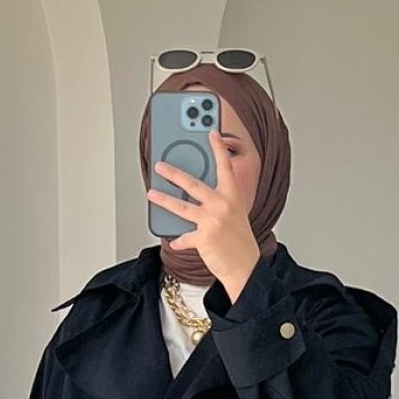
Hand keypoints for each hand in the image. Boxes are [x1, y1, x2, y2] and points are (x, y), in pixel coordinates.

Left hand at [147, 130, 259, 293]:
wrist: (246, 267)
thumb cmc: (239, 240)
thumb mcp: (235, 213)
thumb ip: (219, 199)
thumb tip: (192, 190)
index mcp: (233, 196)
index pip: (225, 166)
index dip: (218, 148)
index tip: (210, 132)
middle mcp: (223, 205)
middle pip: (194, 184)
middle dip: (174, 173)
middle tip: (160, 165)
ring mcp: (213, 221)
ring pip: (182, 207)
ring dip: (163, 200)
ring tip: (151, 193)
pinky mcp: (204, 238)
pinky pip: (184, 237)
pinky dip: (178, 240)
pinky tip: (173, 240)